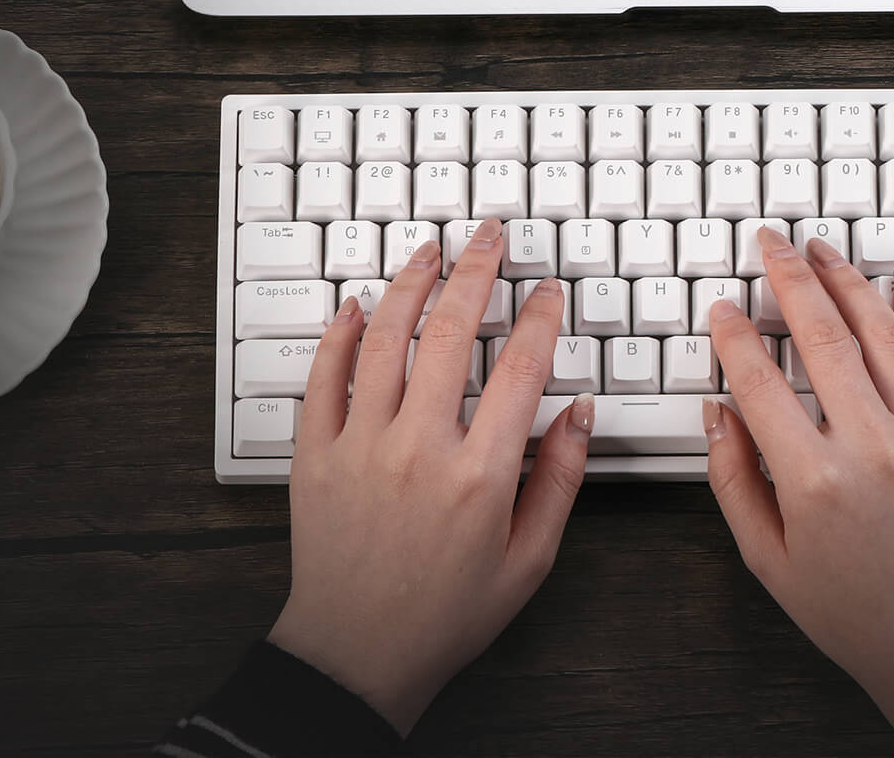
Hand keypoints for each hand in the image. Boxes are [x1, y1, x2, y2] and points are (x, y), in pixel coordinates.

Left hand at [268, 219, 592, 734]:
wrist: (355, 655)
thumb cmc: (445, 613)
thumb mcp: (529, 560)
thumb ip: (560, 479)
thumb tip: (578, 412)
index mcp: (479, 476)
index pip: (519, 369)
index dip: (539, 319)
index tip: (547, 293)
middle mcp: (417, 449)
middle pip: (449, 333)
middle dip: (476, 272)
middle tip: (489, 238)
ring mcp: (359, 447)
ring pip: (385, 340)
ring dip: (411, 285)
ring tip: (430, 252)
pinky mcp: (314, 456)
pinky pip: (324, 378)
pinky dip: (341, 334)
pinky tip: (358, 305)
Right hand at [704, 230, 893, 756]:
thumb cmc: (852, 608)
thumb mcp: (768, 559)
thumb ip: (733, 481)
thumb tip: (718, 412)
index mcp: (813, 482)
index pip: (759, 382)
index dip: (734, 336)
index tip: (721, 309)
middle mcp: (869, 449)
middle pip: (822, 337)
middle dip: (790, 278)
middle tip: (771, 243)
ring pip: (880, 334)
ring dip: (847, 281)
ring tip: (820, 249)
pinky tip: (892, 283)